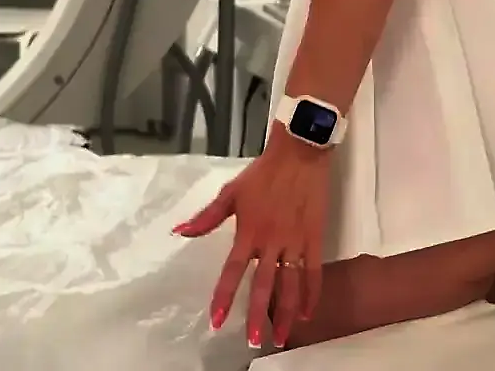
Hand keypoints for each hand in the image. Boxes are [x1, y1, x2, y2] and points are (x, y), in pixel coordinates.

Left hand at [173, 132, 331, 347]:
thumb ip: (207, 217)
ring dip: (287, 313)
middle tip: (255, 341)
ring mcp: (295, 242)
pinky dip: (312, 294)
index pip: (232, 271)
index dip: (224, 296)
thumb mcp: (231, 192)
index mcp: (248, 232)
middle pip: (264, 285)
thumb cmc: (263, 174)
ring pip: (291, 285)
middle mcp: (271, 242)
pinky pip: (314, 272)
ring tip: (283, 337)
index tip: (217, 320)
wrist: (299, 153)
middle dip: (259, 315)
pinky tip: (308, 314)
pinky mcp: (314, 238)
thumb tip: (180, 231)